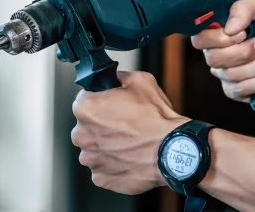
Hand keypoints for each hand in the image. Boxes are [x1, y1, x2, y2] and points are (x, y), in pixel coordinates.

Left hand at [70, 70, 187, 194]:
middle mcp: (82, 135)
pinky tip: (128, 156)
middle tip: (123, 122)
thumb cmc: (156, 118)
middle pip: (86, 125)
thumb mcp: (140, 81)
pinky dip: (112, 163)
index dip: (99, 98)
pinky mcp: (101, 178)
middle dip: (100, 123)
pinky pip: (102, 168)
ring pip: (93, 148)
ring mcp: (91, 159)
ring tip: (128, 142)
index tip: (110, 103)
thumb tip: (114, 77)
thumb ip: (119, 76)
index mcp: (86, 108)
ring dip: (105, 145)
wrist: (172, 150)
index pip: (84, 98)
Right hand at [190, 0, 254, 102]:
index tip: (242, 33)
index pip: (199, 37)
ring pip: (230, 75)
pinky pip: (241, 90)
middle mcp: (220, 51)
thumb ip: (247, 5)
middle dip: (244, 52)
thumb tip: (229, 27)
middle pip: (213, 58)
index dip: (218, 38)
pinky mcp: (239, 91)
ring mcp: (228, 73)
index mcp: (221, 29)